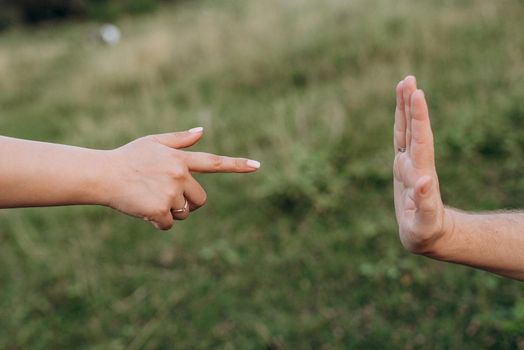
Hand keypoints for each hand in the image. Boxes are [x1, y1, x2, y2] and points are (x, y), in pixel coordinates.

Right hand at [103, 127, 259, 229]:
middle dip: (187, 202)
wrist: (103, 174)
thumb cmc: (128, 158)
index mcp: (181, 159)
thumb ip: (180, 140)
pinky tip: (143, 210)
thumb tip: (202, 130)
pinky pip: (169, 224)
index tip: (258, 166)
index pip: (215, 162)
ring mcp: (171, 192)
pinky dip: (158, 222)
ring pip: (185, 213)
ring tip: (149, 198)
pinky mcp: (160, 209)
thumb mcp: (153, 142)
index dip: (237, 164)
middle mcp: (180, 174)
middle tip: (166, 196)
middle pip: (201, 200)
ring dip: (171, 212)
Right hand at [393, 76, 451, 254]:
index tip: (417, 94)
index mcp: (420, 174)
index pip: (420, 141)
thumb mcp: (424, 223)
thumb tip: (425, 181)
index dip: (419, 118)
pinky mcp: (403, 168)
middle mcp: (416, 164)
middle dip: (411, 105)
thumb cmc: (425, 233)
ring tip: (404, 84)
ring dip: (405, 108)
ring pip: (406, 131)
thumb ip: (425, 204)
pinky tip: (400, 111)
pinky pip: (400, 140)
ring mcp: (410, 164)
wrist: (432, 233)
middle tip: (408, 79)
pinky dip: (400, 123)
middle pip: (413, 129)